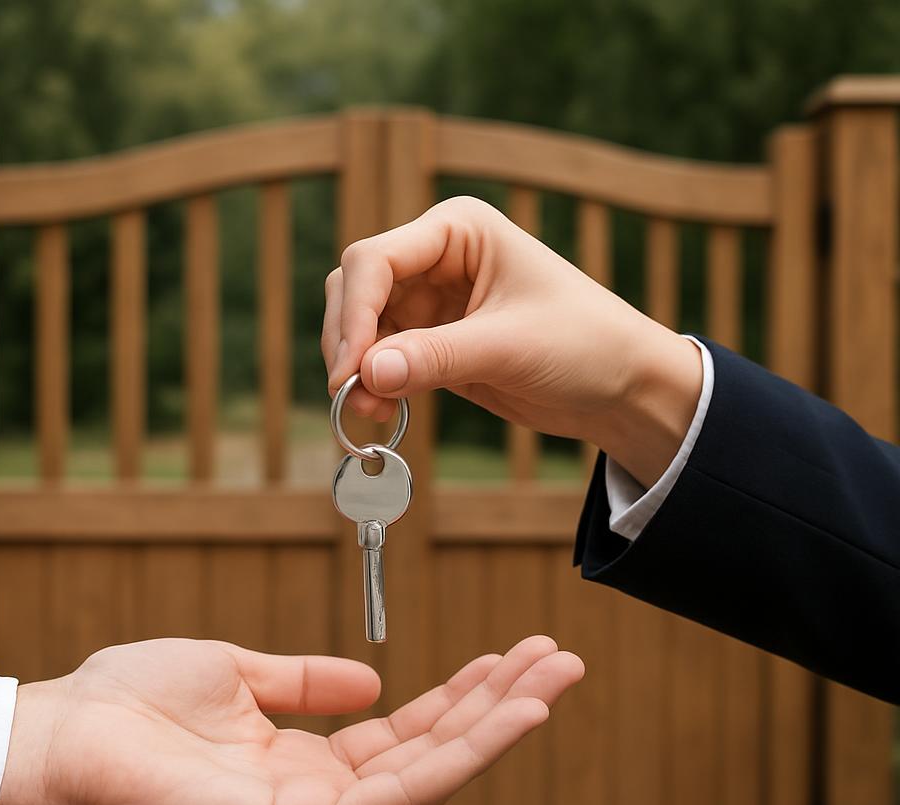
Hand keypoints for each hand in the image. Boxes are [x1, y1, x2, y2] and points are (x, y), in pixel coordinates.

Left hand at [0, 636, 582, 804]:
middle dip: (499, 706)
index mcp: (302, 766)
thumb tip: (370, 681)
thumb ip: (304, 682)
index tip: (508, 655)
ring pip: (432, 774)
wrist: (61, 736)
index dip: (460, 697)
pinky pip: (400, 791)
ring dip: (499, 725)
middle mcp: (317, 804)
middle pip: (431, 754)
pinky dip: (464, 751)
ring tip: (557, 677)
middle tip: (560, 660)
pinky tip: (512, 713)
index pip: (402, 734)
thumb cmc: (133, 708)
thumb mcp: (237, 675)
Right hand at [323, 196, 702, 487]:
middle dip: (348, 341)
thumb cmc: (584, 343)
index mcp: (458, 230)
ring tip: (369, 411)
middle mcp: (437, 260)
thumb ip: (435, 357)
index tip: (351, 368)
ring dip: (355, 368)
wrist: (620, 388)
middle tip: (349, 394)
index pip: (375, 260)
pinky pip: (383, 360)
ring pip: (363, 329)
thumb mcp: (510, 346)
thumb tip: (365, 373)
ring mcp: (431, 304)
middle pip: (357, 290)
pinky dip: (373, 384)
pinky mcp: (433, 345)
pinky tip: (381, 411)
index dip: (355, 313)